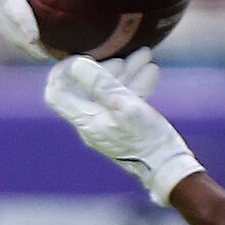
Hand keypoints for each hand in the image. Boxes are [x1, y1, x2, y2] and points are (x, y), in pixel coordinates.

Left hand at [44, 51, 204, 204]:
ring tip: (145, 57)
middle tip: (123, 58)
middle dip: (104, 67)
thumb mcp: (123, 104)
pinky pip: (123, 103)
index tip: (80, 58)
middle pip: (85, 89)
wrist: (168, 167)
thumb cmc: (147, 138)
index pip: (56, 93)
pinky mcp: (124, 129)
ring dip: (125, 74)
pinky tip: (150, 73)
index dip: (62, 72)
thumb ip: (99, 83)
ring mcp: (107, 126)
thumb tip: (77, 63)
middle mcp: (91, 124)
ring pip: (109, 93)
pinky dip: (134, 86)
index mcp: (85, 120)